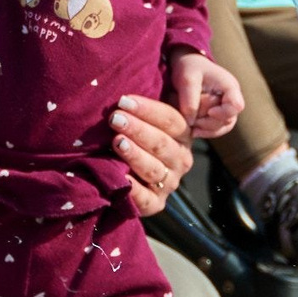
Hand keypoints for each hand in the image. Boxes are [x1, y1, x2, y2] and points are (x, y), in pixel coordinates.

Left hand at [110, 92, 196, 216]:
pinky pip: (146, 199)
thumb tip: (122, 92)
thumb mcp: (143, 121)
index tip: (123, 100)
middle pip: (163, 143)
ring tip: (117, 142)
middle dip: (138, 129)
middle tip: (116, 118)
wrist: (128, 176)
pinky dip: (134, 190)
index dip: (148, 110)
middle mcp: (180, 159)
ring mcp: (169, 183)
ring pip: (155, 168)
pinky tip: (121, 178)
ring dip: (135, 155)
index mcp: (181, 136)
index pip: (170, 120)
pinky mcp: (156, 204)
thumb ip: (139, 109)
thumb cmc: (133, 138)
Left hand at [171, 51, 243, 138]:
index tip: (209, 112)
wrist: (188, 66)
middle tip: (190, 117)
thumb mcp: (187, 79)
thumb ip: (189, 99)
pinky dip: (205, 132)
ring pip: (222, 128)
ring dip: (205, 129)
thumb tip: (191, 122)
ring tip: (190, 126)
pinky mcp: (219, 115)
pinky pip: (216, 130)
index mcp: (230, 86)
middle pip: (227, 120)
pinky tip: (192, 131)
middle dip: (207, 121)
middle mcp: (232, 98)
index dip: (223, 113)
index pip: (236, 106)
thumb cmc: (189, 68)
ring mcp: (227, 108)